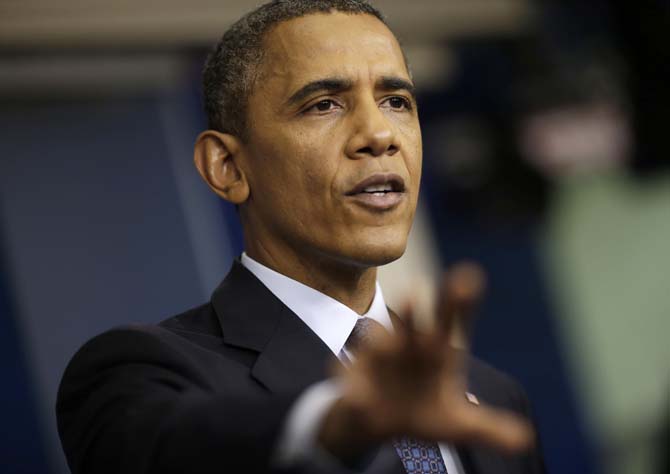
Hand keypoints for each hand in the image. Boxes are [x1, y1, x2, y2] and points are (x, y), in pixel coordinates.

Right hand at [317, 262, 533, 460]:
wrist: (378, 420)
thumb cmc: (423, 410)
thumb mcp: (459, 425)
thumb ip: (489, 428)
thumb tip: (525, 440)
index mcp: (437, 350)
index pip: (450, 320)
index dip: (460, 301)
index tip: (469, 277)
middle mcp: (408, 345)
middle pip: (416, 323)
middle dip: (417, 311)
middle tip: (421, 290)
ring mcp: (379, 359)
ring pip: (381, 343)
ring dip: (384, 340)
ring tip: (391, 340)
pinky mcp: (354, 380)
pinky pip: (350, 380)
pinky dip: (353, 388)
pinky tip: (357, 397)